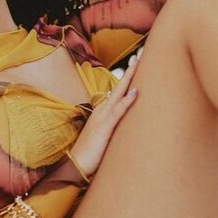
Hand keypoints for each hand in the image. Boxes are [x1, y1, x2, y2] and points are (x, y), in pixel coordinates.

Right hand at [69, 54, 140, 176]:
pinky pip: (118, 112)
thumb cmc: (91, 152)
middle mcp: (103, 110)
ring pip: (119, 93)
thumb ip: (113, 127)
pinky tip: (136, 92)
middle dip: (131, 70)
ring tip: (138, 63)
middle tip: (141, 54)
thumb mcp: (104, 136)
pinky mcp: (105, 128)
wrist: (76, 164)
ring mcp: (104, 117)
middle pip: (120, 86)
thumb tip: (125, 123)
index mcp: (103, 111)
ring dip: (129, 78)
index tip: (137, 64)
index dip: (128, 77)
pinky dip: (127, 101)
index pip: (118, 90)